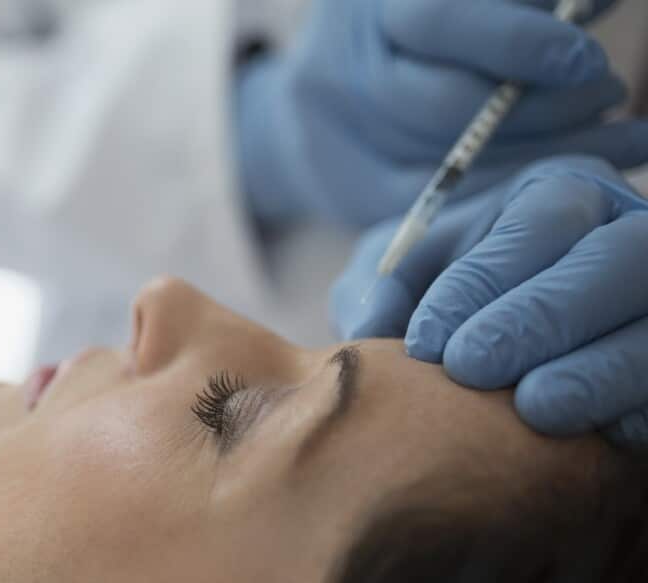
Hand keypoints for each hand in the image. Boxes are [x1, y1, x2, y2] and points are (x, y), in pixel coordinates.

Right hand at [236, 0, 647, 228]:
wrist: (320, 100)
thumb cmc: (415, 32)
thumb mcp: (451, 3)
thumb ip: (512, 5)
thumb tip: (588, 9)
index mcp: (365, 12)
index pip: (439, 20)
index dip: (518, 42)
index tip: (587, 59)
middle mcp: (337, 75)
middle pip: (443, 104)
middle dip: (542, 107)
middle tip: (609, 96)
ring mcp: (334, 142)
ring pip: (447, 165)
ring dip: (543, 154)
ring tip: (618, 137)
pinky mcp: (353, 197)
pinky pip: (440, 207)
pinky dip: (508, 192)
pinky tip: (564, 175)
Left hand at [333, 156, 647, 450]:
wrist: (492, 364)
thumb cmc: (448, 304)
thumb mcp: (408, 276)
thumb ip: (381, 288)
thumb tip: (369, 331)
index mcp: (561, 196)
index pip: (538, 222)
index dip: (482, 281)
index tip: (426, 342)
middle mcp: (629, 235)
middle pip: (617, 260)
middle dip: (542, 316)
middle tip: (471, 370)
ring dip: (600, 369)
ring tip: (536, 409)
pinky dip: (641, 410)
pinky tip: (601, 436)